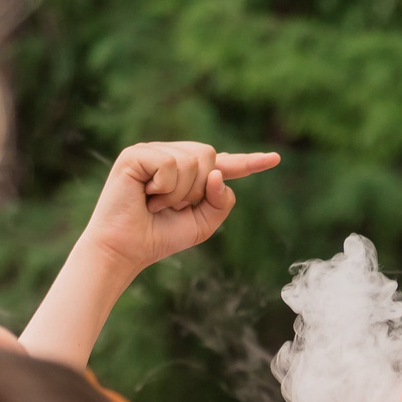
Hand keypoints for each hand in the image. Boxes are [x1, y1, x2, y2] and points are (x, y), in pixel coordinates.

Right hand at [76, 141, 279, 276]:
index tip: (275, 159)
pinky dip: (163, 187)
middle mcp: (172, 156)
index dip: (250, 161)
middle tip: (170, 206)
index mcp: (191, 175)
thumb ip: (221, 200)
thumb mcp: (203, 224)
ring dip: (178, 192)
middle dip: (197, 189)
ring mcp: (153, 152)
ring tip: (155, 203)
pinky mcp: (135, 154)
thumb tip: (217, 173)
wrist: (127, 249)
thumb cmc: (160, 237)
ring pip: (191, 161)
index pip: (225, 164)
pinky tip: (145, 195)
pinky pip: (170, 163)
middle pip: (210, 157)